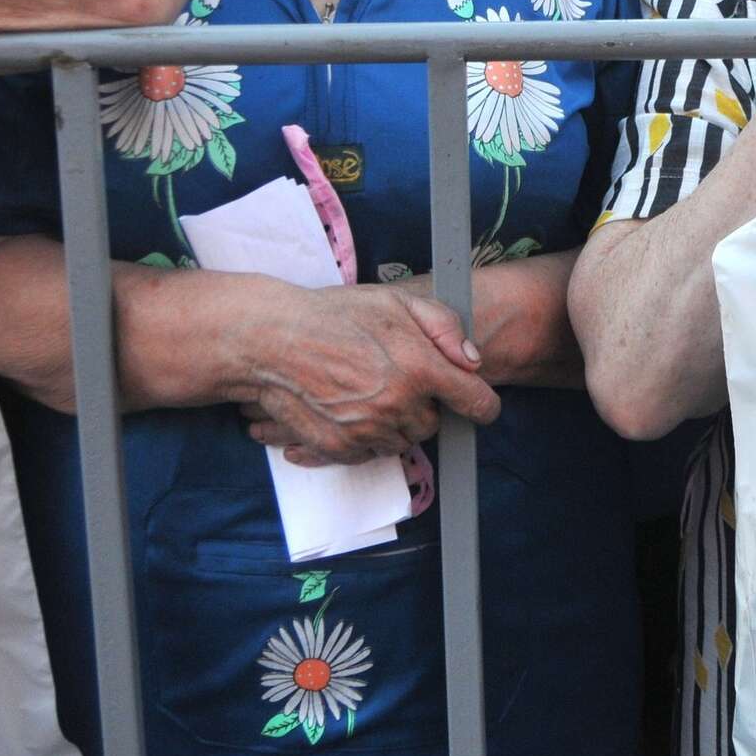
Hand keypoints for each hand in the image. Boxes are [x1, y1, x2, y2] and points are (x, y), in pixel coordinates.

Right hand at [241, 284, 500, 465]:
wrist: (272, 341)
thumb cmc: (336, 316)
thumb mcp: (397, 302)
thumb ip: (445, 328)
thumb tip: (472, 361)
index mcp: (419, 368)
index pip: (474, 401)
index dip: (483, 404)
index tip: (482, 406)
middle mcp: (397, 405)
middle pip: (433, 424)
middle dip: (426, 407)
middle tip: (403, 382)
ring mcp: (367, 431)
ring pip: (402, 441)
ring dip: (397, 423)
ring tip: (372, 392)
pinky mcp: (339, 448)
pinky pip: (369, 453)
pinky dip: (367, 438)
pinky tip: (352, 409)